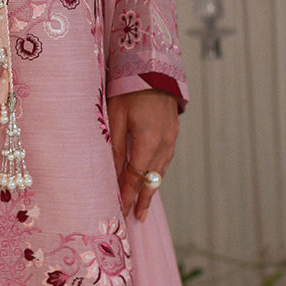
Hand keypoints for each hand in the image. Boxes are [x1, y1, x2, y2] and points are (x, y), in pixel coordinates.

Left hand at [107, 89, 178, 221]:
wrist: (153, 68)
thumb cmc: (128, 88)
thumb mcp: (115, 116)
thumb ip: (115, 147)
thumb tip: (112, 174)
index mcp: (148, 141)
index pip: (136, 177)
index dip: (129, 195)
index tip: (122, 211)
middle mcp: (164, 143)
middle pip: (152, 179)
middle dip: (143, 199)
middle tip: (137, 218)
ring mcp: (171, 138)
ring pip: (161, 170)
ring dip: (152, 187)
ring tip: (144, 203)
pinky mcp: (173, 131)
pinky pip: (165, 159)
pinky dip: (157, 172)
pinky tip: (152, 177)